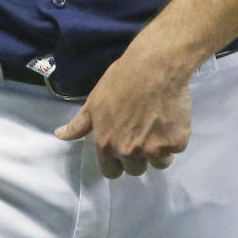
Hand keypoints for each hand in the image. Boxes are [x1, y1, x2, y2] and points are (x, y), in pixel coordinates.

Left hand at [54, 42, 191, 178]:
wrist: (154, 66)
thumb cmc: (121, 79)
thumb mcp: (94, 100)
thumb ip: (79, 124)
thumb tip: (59, 136)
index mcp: (106, 143)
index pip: (110, 172)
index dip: (116, 161)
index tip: (122, 145)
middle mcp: (128, 151)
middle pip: (135, 169)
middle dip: (139, 154)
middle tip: (142, 129)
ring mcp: (154, 149)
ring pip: (159, 162)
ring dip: (160, 148)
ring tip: (158, 123)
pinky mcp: (176, 142)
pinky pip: (177, 148)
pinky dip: (176, 136)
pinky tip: (170, 116)